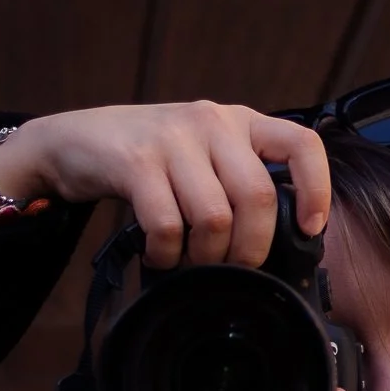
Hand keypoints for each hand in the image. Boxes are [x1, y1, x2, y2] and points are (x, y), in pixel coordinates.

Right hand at [0, 101, 330, 267]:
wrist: (73, 141)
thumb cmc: (149, 159)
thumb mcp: (203, 154)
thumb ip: (239, 180)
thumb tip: (282, 242)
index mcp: (240, 121)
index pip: (301, 145)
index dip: (316, 190)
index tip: (309, 229)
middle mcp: (212, 121)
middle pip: (257, 197)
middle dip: (250, 249)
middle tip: (234, 269)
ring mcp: (173, 139)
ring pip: (215, 217)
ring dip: (206, 257)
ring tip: (191, 262)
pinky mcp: (135, 161)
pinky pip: (167, 225)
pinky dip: (167, 254)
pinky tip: (159, 256)